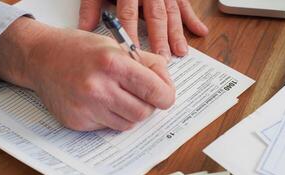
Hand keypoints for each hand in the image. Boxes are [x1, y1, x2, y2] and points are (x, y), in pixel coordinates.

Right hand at [0, 17, 174, 130]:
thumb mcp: (115, 45)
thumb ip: (147, 63)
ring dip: (129, 113)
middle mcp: (99, 88)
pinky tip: (99, 102)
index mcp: (113, 63)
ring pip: (127, 124)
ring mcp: (86, 108)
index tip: (164, 95)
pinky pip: (107, 127)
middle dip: (147, 105)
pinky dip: (110, 117)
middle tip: (139, 95)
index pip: (156, 91)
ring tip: (117, 96)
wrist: (40, 57)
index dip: (166, 95)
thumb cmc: (78, 49)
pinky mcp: (77, 121)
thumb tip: (165, 83)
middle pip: (144, 112)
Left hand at [79, 0, 207, 60]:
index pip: (129, 14)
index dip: (132, 34)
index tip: (134, 53)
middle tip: (162, 59)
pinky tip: (201, 30)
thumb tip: (83, 30)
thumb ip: (91, 7)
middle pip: (155, 16)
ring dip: (177, 33)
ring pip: (172, 12)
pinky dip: (193, 18)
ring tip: (180, 52)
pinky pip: (185, 4)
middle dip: (160, 39)